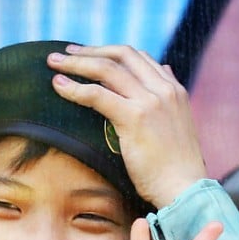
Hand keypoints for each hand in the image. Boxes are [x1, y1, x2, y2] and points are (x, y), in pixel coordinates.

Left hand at [47, 44, 206, 208]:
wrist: (185, 188)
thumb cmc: (178, 166)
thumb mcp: (179, 124)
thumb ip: (168, 99)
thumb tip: (165, 70)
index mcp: (174, 90)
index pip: (139, 58)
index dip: (110, 52)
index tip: (89, 55)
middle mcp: (164, 90)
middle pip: (122, 55)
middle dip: (90, 51)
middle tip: (65, 54)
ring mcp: (151, 101)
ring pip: (107, 69)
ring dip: (76, 63)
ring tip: (53, 64)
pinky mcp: (135, 117)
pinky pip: (97, 94)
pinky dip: (74, 87)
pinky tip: (59, 86)